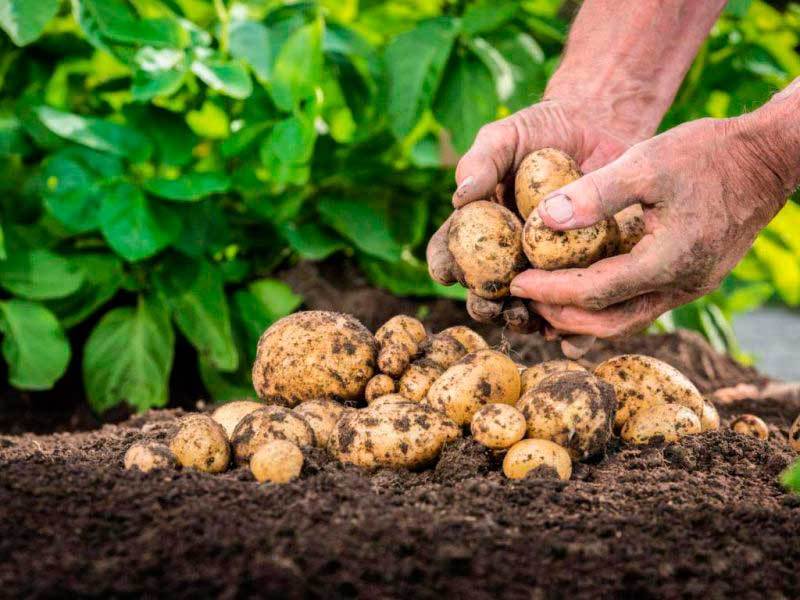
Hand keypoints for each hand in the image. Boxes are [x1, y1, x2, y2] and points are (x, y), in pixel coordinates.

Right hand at [426, 98, 637, 355]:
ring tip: (527, 317)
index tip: (447, 272)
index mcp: (479, 227)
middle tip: (489, 305)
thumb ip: (481, 161)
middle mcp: (507, 253)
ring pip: (527, 304)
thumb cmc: (541, 129)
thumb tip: (460, 197)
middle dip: (483, 304)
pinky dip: (569, 323)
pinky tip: (569, 330)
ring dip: (522, 318)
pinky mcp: (583, 270)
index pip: (450, 250)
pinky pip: (573, 303)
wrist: (600, 127)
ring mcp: (545, 266)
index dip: (444, 264)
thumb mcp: (506, 136)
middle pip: (486, 290)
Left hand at [510, 116, 791, 338]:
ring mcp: (689, 287)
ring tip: (543, 305)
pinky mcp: (690, 280)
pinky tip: (581, 298)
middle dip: (560, 315)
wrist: (766, 158)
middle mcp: (681, 285)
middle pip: (609, 322)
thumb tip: (544, 220)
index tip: (515, 282)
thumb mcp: (648, 162)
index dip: (550, 291)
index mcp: (669, 260)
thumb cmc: (707, 153)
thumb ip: (597, 193)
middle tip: (523, 298)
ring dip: (582, 319)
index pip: (595, 292)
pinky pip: (640, 307)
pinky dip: (605, 308)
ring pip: (626, 321)